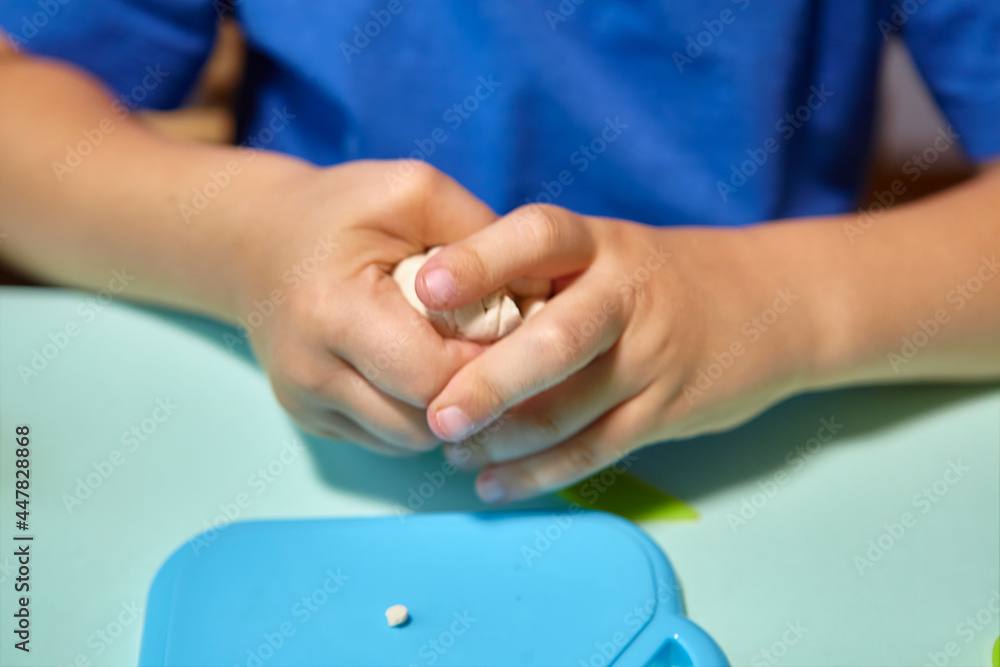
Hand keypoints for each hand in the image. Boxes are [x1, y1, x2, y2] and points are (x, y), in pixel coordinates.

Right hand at [234, 160, 495, 454]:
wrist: (255, 239)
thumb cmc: (342, 210)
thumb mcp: (415, 192)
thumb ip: (477, 233)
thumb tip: (539, 293)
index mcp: (332, 310)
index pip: (433, 375)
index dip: (485, 361)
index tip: (512, 329)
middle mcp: (308, 371)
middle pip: (424, 421)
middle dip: (472, 391)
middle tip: (497, 349)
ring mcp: (304, 403)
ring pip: (408, 440)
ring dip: (446, 408)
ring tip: (460, 356)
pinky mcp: (309, 419)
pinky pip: (386, 438)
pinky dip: (417, 413)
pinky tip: (425, 368)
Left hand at [416, 204, 819, 499]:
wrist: (773, 303)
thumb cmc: (656, 278)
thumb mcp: (606, 250)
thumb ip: (537, 275)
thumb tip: (431, 312)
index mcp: (602, 244)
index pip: (539, 236)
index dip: (482, 259)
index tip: (426, 288)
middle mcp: (628, 296)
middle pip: (557, 341)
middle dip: (490, 383)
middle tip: (436, 415)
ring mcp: (652, 357)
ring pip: (572, 409)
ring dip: (505, 439)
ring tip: (454, 452)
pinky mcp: (667, 411)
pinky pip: (596, 450)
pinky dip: (541, 474)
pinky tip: (496, 485)